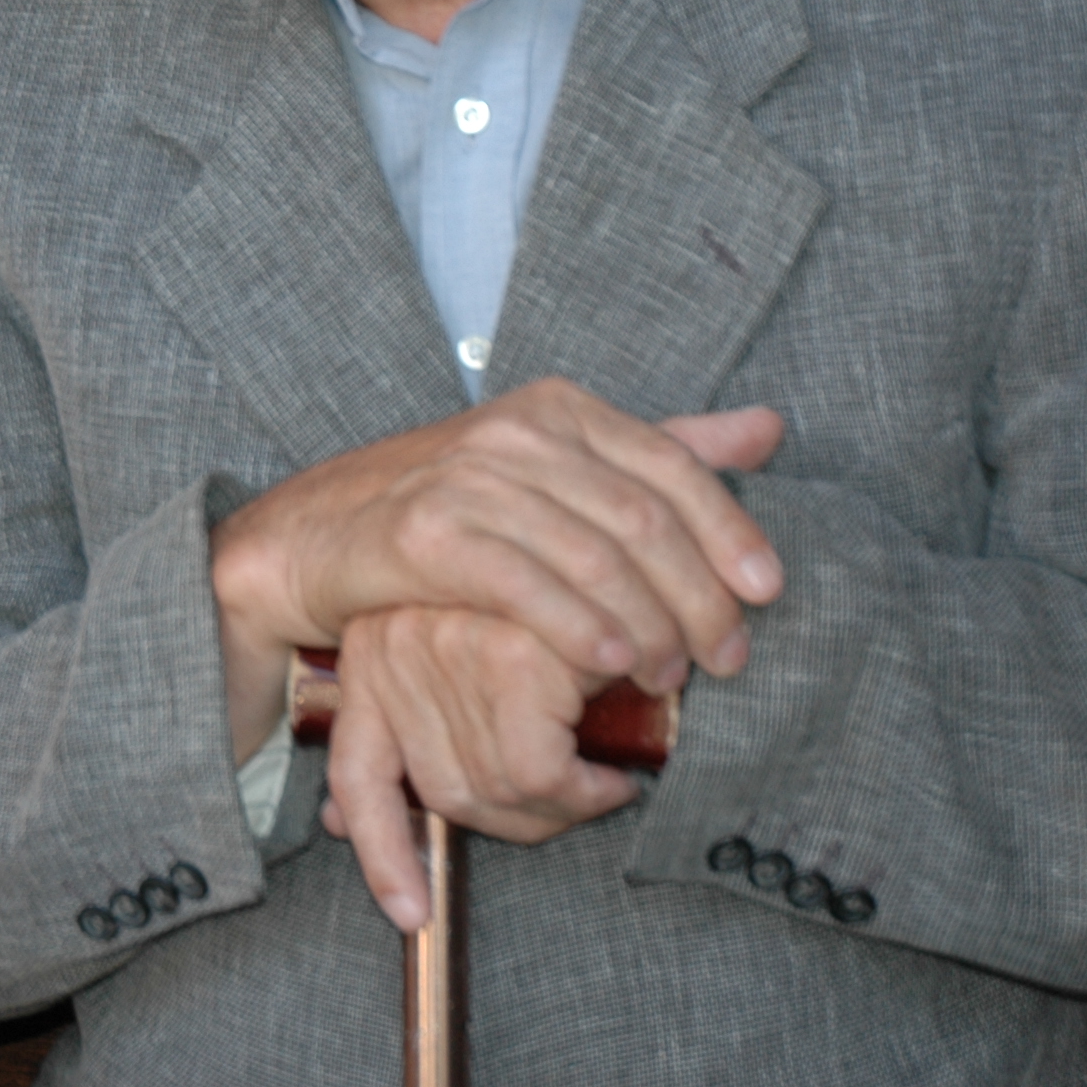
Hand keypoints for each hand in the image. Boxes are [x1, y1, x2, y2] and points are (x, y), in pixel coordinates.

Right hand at [209, 380, 783, 757]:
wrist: (315, 535)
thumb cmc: (448, 512)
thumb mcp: (557, 467)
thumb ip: (659, 449)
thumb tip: (770, 428)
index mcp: (559, 408)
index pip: (673, 464)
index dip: (730, 531)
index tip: (767, 593)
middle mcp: (518, 430)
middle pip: (644, 518)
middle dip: (699, 598)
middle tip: (726, 660)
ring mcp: (470, 476)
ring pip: (595, 557)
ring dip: (648, 628)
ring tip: (671, 679)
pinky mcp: (427, 531)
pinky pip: (527, 585)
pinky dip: (579, 629)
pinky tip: (609, 666)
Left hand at [316, 606, 637, 931]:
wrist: (626, 533)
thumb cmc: (561, 620)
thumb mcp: (480, 673)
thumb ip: (426, 737)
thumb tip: (334, 823)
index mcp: (372, 650)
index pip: (355, 774)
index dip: (380, 850)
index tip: (410, 912)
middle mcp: (393, 646)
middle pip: (443, 795)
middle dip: (515, 822)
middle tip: (575, 806)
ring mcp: (444, 647)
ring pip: (493, 789)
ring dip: (558, 808)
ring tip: (602, 786)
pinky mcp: (508, 653)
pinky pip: (537, 774)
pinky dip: (581, 793)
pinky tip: (614, 780)